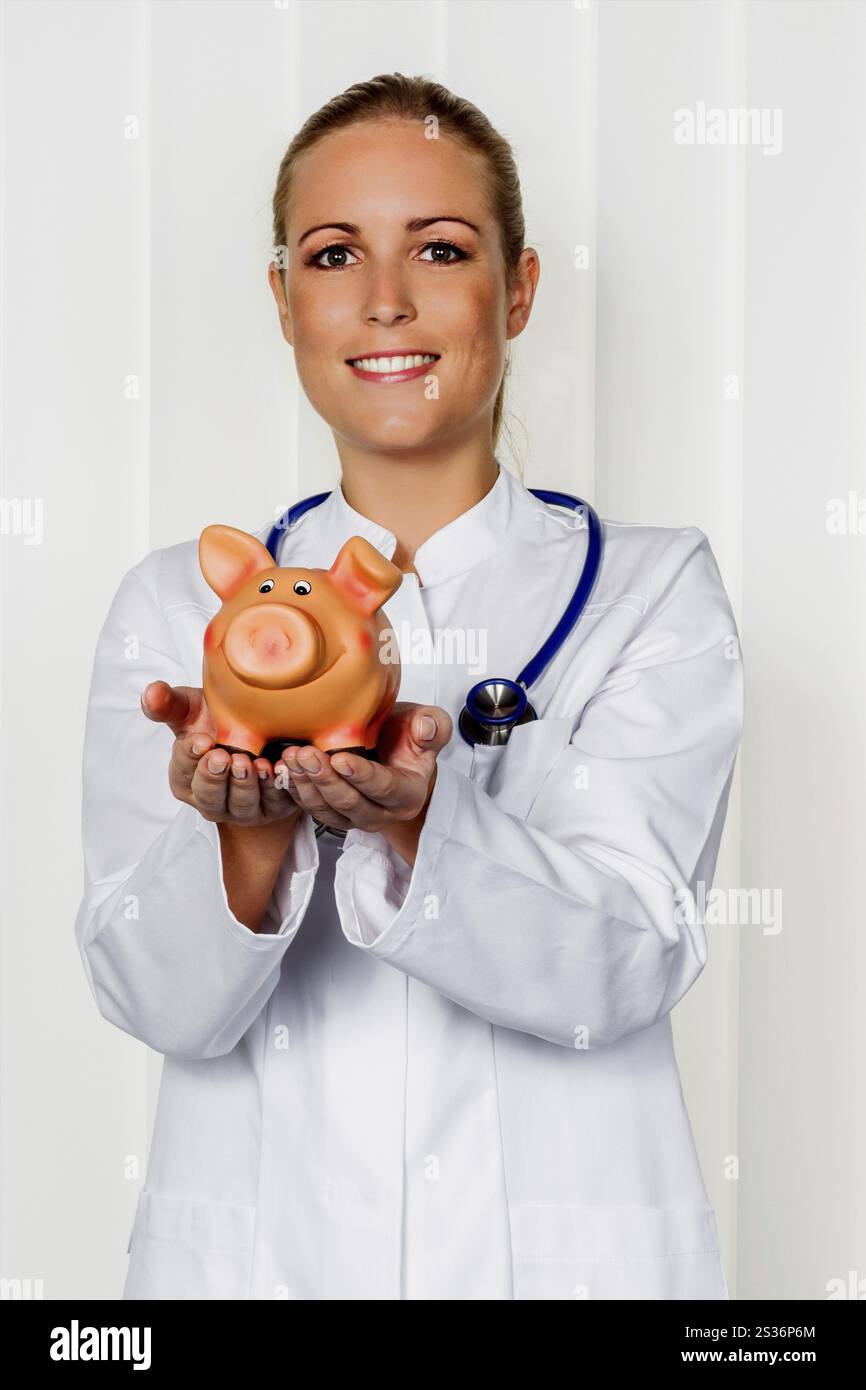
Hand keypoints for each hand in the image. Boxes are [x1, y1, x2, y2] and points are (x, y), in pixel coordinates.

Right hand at [140, 680, 300, 826]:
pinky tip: (278, 768)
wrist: (261, 730)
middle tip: (223, 756)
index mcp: (185, 779)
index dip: (190, 756)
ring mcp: (241, 809)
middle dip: (215, 777)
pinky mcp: (272, 807)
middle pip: (209, 797)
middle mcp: (211, 801)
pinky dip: (276, 788)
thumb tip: (150, 692)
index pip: (183, 771)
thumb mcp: (191, 709)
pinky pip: (274, 804)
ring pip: (241, 805)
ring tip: (252, 762)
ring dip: (246, 785)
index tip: (201, 740)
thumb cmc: (217, 721)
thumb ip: (168, 703)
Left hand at [280, 702, 452, 834]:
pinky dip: (295, 790)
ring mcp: (355, 817)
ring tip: (291, 758)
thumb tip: (426, 727)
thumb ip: (434, 725)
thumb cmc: (408, 736)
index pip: (384, 788)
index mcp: (408, 794)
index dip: (362, 776)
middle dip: (326, 780)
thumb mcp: (429, 724)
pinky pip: (312, 809)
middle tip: (306, 754)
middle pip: (351, 804)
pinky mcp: (333, 814)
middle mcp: (382, 813)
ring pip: (327, 810)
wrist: (393, 750)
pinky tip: (283, 769)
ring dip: (306, 785)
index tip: (341, 759)